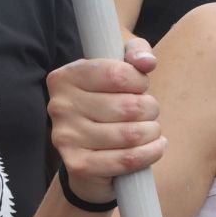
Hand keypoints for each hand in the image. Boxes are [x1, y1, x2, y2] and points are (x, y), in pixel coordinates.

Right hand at [45, 36, 161, 203]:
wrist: (90, 149)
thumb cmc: (110, 100)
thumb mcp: (121, 66)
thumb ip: (136, 51)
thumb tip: (147, 62)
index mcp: (66, 77)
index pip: (117, 74)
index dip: (139, 81)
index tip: (140, 86)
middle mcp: (60, 106)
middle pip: (128, 106)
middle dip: (150, 109)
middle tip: (148, 112)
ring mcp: (66, 137)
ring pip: (130, 134)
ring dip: (152, 131)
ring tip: (150, 129)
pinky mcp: (78, 165)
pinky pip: (127, 159)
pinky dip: (150, 153)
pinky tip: (155, 146)